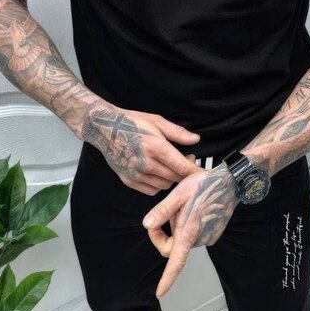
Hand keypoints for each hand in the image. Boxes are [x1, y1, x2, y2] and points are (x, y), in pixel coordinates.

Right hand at [82, 100, 203, 193]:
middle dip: (184, 172)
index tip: (204, 174)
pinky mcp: (129, 180)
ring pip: (165, 185)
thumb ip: (178, 133)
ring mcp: (136, 174)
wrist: (104, 129)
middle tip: (187, 160)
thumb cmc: (132, 122)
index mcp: (155, 147)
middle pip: (175, 177)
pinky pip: (152, 190)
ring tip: (170, 165)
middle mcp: (146, 163)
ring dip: (171, 178)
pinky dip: (158, 184)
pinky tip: (157, 172)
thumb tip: (196, 139)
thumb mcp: (156, 121)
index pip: (182, 166)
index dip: (195, 171)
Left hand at [142, 163, 239, 296]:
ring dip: (177, 226)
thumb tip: (146, 225)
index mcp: (188, 233)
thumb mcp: (178, 193)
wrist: (230, 182)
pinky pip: (193, 234)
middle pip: (172, 248)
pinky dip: (188, 225)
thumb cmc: (204, 185)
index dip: (167, 279)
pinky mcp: (212, 233)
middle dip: (163, 234)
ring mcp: (207, 238)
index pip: (175, 263)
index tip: (160, 293)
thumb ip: (162, 211)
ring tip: (186, 206)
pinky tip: (195, 208)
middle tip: (164, 212)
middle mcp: (198, 240)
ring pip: (183, 239)